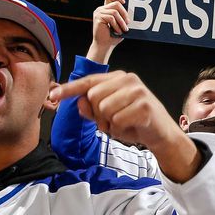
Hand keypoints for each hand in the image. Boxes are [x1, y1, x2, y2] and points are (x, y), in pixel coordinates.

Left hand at [49, 72, 195, 178]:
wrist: (161, 135)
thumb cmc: (134, 123)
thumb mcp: (108, 116)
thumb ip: (92, 108)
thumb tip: (79, 103)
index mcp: (117, 78)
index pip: (88, 82)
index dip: (69, 89)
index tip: (52, 94)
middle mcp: (128, 79)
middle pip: (93, 97)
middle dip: (98, 116)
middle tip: (112, 122)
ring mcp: (137, 91)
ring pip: (104, 109)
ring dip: (110, 125)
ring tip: (123, 125)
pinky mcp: (144, 105)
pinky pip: (117, 121)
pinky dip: (120, 131)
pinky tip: (132, 129)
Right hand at [88, 0, 128, 61]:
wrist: (104, 45)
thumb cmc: (113, 36)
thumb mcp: (119, 25)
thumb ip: (122, 17)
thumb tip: (131, 12)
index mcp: (105, 9)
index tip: (124, 2)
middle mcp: (100, 9)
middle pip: (116, 4)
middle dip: (124, 13)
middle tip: (128, 22)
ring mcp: (98, 13)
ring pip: (115, 12)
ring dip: (122, 22)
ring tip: (124, 29)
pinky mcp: (98, 18)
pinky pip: (111, 18)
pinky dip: (117, 25)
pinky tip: (118, 31)